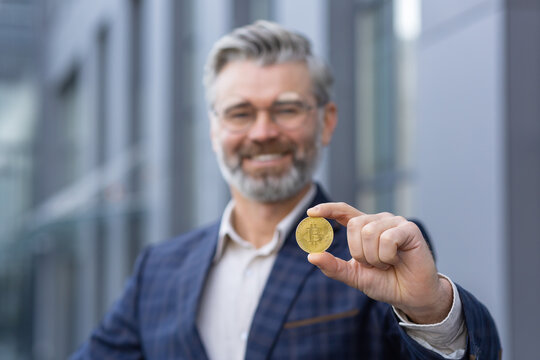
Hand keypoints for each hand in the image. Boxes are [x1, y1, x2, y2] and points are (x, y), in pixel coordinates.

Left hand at [307, 202, 452, 323]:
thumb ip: (333, 267)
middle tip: (373, 264)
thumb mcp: (355, 276)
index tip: (311, 213)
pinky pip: (387, 238)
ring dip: (374, 257)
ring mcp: (395, 223)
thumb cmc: (385, 282)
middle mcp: (379, 221)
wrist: (411, 296)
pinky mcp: (409, 229)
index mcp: (364, 228)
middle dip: (358, 251)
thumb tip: (311, 256)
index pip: (343, 211)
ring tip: (387, 264)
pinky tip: (397, 260)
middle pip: (354, 225)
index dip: (327, 209)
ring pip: (370, 232)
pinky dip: (387, 256)